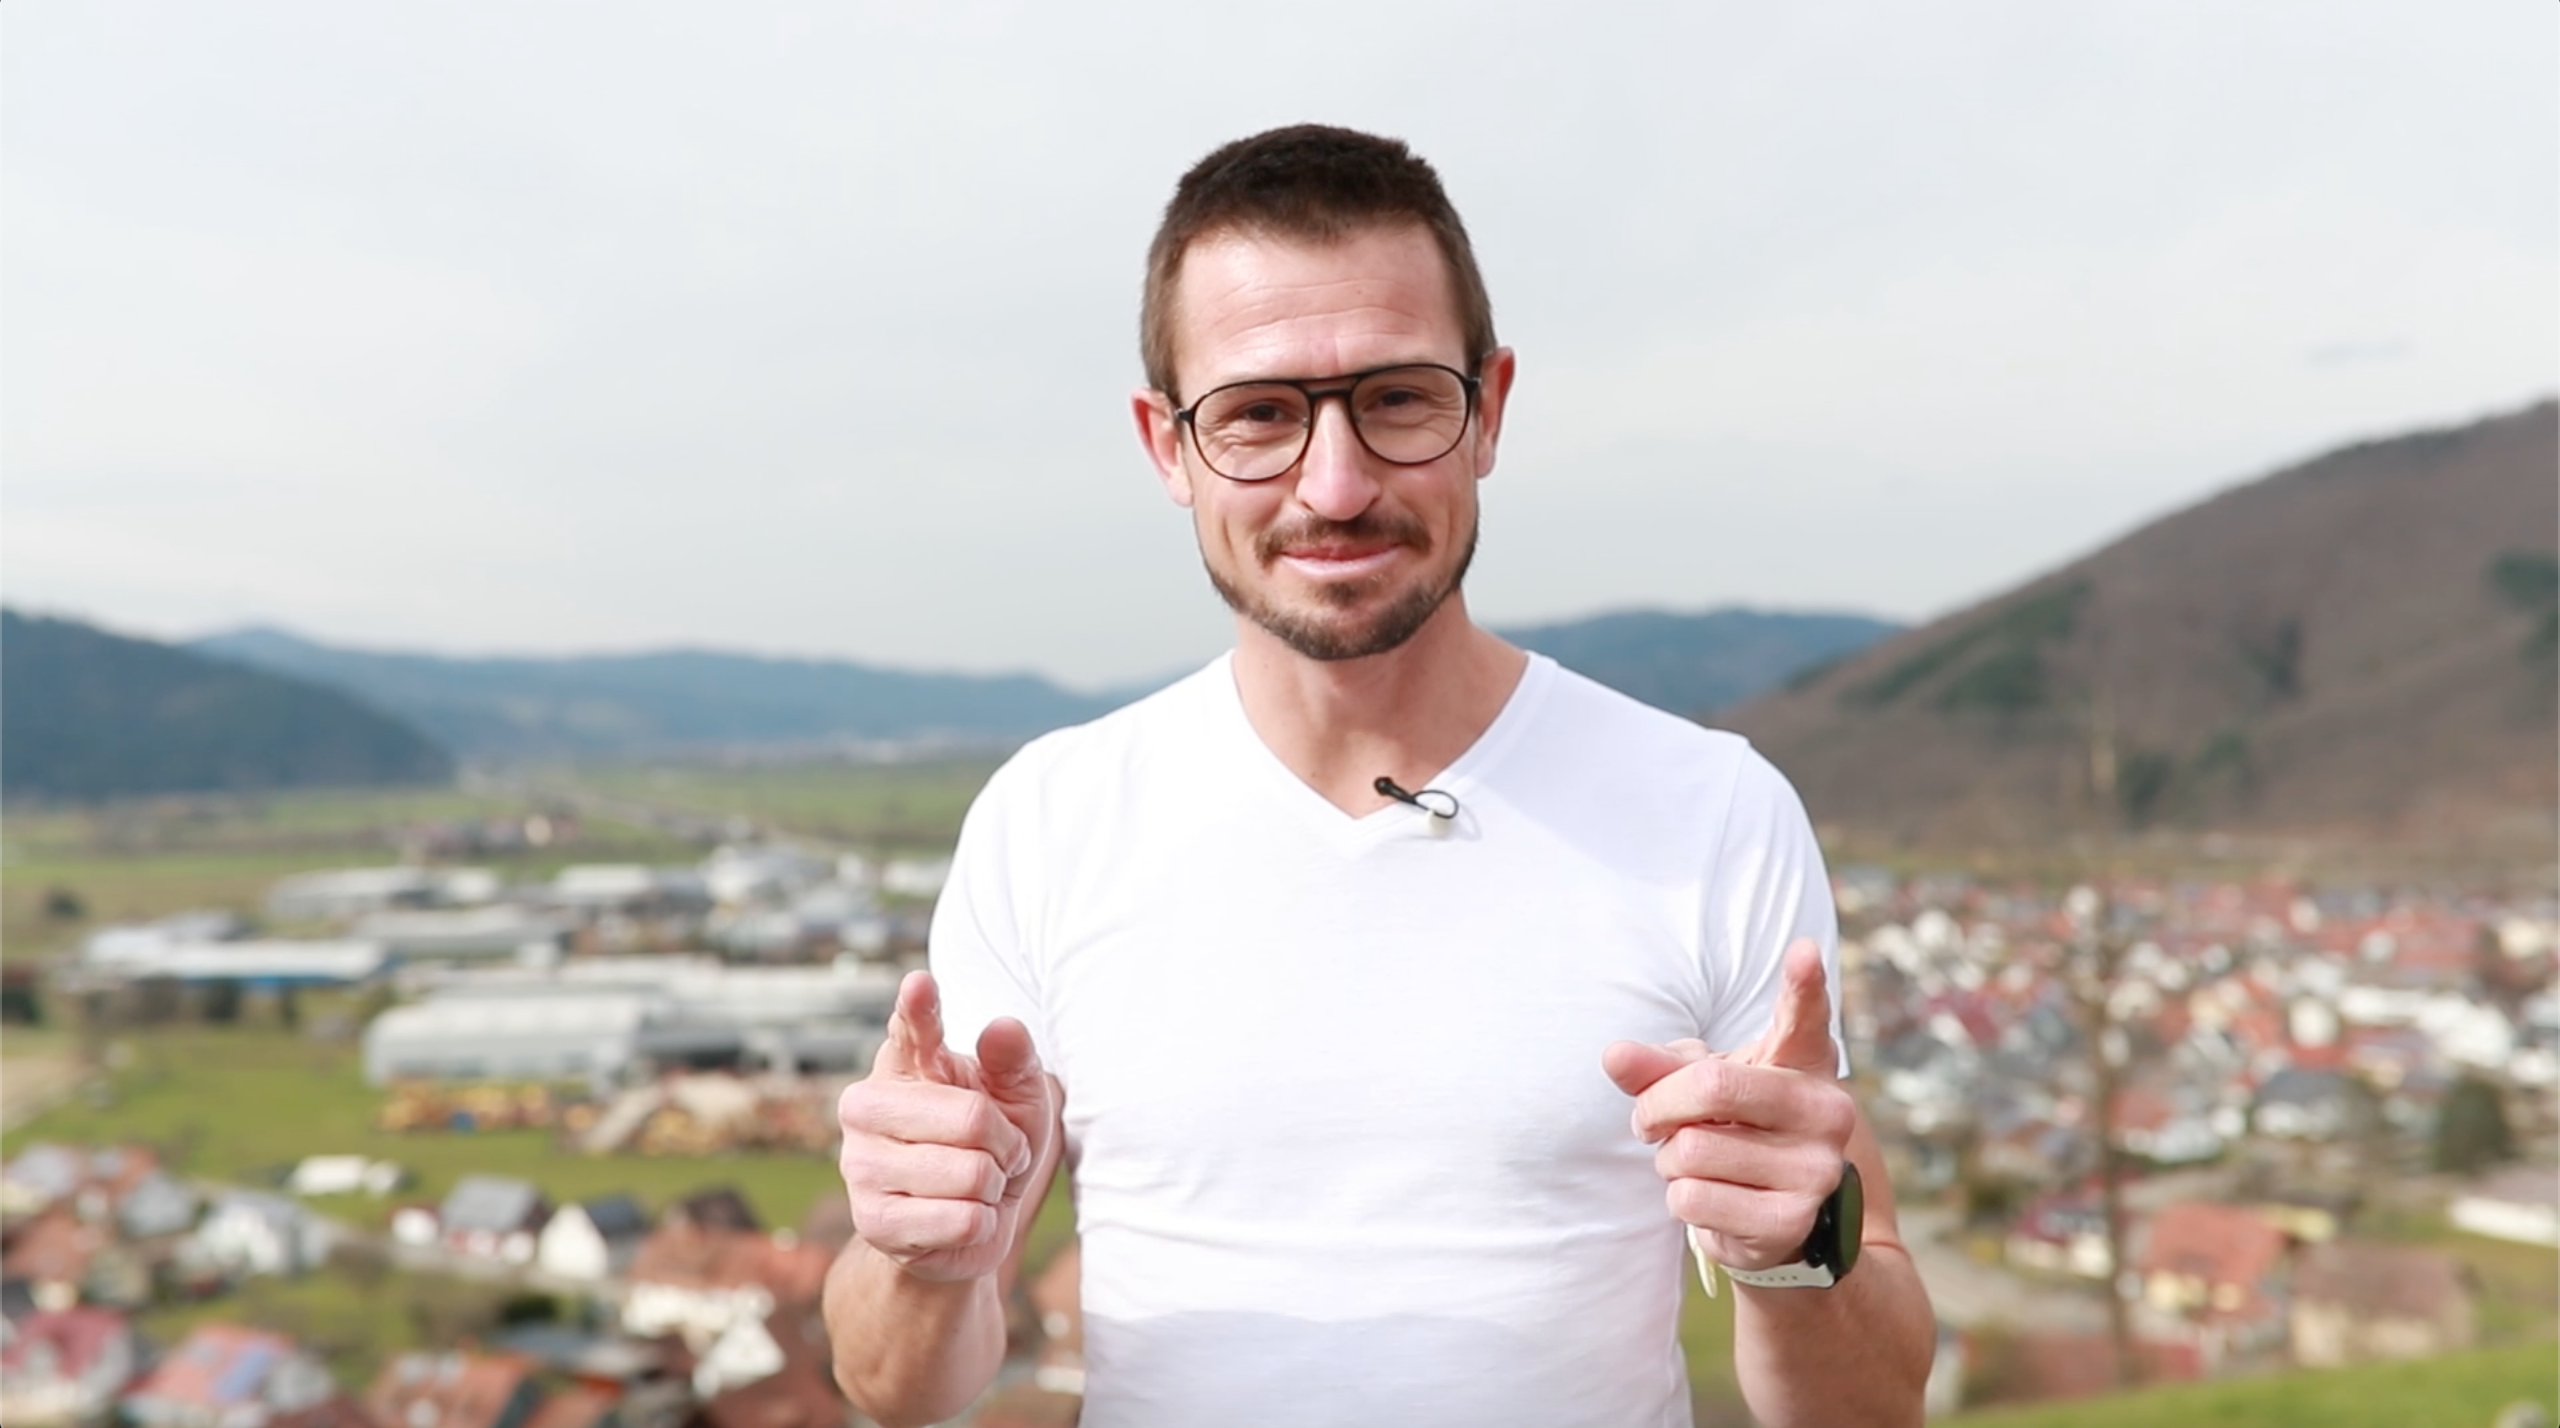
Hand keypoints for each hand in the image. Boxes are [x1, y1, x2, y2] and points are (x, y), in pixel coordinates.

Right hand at [837, 970, 1055, 1283]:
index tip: (920, 984)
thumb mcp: (1018, 1099)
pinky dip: (981, 1223)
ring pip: (972, 1172)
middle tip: (998, 1152)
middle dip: (1006, 1142)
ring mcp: (861, 1164)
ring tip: (978, 1185)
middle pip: (971, 1117)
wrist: (967, 1225)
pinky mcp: (872, 1221)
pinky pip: (963, 1219)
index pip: (911, 1029)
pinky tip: (962, 1218)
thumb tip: (1003, 1027)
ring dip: (993, 1185)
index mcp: (903, 1063)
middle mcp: (866, 1106)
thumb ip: (1014, 1061)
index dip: (918, 1008)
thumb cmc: (992, 1145)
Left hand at [1601, 939, 1856, 1272]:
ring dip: (1669, 1160)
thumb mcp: (1700, 1085)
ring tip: (1694, 1162)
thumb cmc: (1732, 1129)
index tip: (1803, 951)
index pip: (1805, 1017)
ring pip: (1691, 1149)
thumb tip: (1613, 1056)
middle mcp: (1826, 1111)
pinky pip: (1692, 1198)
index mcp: (1804, 1062)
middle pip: (1709, 1086)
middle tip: (1650, 1120)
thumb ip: (1659, 1067)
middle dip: (1658, 1106)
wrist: (1768, 1216)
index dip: (1803, 984)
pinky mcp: (1791, 1221)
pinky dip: (1679, 1199)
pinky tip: (1709, 1198)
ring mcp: (1815, 1170)